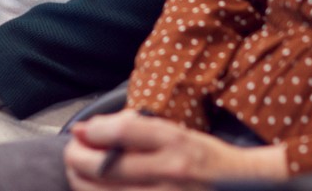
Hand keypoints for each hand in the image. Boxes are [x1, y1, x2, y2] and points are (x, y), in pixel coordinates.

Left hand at [62, 111, 286, 190]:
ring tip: (79, 171)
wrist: (239, 187)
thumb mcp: (174, 132)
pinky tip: (96, 188)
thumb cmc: (202, 157)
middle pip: (105, 166)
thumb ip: (132, 127)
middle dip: (77, 157)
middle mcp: (170, 173)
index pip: (124, 131)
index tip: (80, 130)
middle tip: (73, 152)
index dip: (93, 130)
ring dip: (80, 180)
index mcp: (176, 143)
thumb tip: (85, 129)